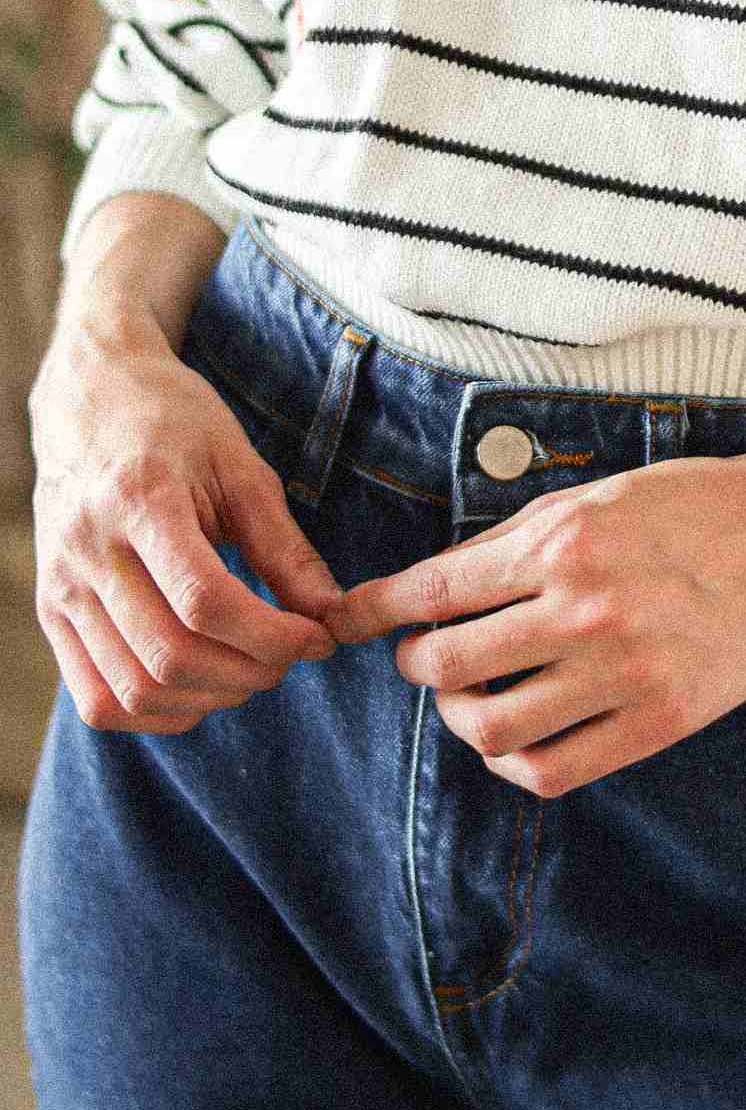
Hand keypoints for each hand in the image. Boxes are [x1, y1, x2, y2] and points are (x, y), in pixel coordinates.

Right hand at [28, 320, 342, 735]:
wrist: (89, 396)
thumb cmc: (174, 421)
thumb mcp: (239, 465)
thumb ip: (283, 546)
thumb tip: (331, 613)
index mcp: (140, 500)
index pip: (204, 601)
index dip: (272, 635)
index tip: (318, 637)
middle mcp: (89, 551)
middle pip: (170, 656)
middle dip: (248, 673)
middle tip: (290, 656)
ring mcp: (61, 587)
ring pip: (132, 690)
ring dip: (207, 700)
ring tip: (250, 671)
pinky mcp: (51, 612)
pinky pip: (95, 699)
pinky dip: (154, 714)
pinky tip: (199, 689)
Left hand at [322, 452, 745, 796]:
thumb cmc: (688, 506)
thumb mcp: (594, 496)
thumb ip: (513, 541)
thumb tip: (433, 584)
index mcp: (562, 542)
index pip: (436, 590)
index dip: (375, 611)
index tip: (346, 622)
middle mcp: (584, 608)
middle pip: (451, 667)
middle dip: (417, 666)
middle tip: (422, 659)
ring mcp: (622, 671)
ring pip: (493, 730)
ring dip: (460, 719)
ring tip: (468, 700)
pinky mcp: (657, 719)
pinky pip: (554, 769)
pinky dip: (514, 763)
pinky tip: (515, 741)